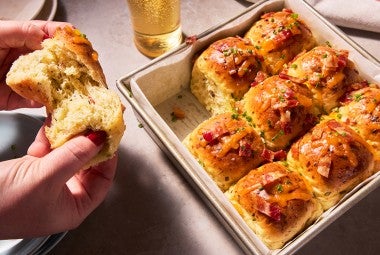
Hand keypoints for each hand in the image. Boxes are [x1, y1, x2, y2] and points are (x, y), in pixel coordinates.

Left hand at [0, 20, 70, 109]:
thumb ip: (20, 31)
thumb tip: (47, 35)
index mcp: (17, 39)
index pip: (46, 34)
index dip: (64, 37)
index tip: (78, 44)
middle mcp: (22, 58)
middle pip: (53, 60)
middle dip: (69, 63)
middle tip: (83, 68)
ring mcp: (21, 80)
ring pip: (49, 82)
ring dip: (62, 84)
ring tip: (74, 86)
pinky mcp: (16, 99)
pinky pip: (36, 101)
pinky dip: (47, 103)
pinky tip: (55, 100)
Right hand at [0, 123, 116, 238]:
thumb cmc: (3, 204)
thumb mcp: (45, 178)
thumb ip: (74, 157)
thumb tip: (98, 139)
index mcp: (75, 208)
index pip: (103, 180)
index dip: (108, 156)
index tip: (109, 135)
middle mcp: (65, 197)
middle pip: (87, 165)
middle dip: (85, 143)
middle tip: (91, 123)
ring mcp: (50, 183)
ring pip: (68, 155)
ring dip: (66, 139)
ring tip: (67, 124)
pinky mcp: (34, 171)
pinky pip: (50, 152)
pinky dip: (49, 140)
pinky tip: (47, 132)